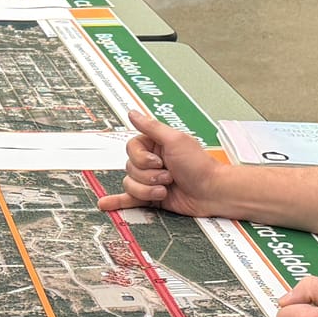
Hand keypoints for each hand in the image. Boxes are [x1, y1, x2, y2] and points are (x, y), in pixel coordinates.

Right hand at [94, 110, 228, 216]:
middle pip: (130, 167)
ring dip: (148, 190)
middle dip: (149, 175)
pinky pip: (130, 199)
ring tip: (165, 190)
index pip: (132, 148)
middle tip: (168, 176)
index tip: (158, 160)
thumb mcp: (176, 140)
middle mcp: (152, 162)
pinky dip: (117, 201)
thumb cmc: (199, 166)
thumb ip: (151, 127)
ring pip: (130, 184)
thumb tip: (133, 113)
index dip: (142, 158)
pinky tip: (105, 203)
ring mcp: (151, 180)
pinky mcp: (151, 197)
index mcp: (155, 145)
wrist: (212, 192)